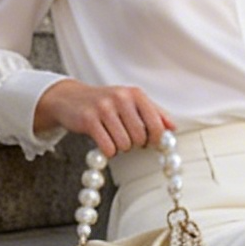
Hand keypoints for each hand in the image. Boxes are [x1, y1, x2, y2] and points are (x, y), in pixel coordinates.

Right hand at [31, 79, 174, 155]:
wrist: (71, 98)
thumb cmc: (106, 103)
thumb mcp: (130, 102)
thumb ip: (153, 113)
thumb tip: (173, 128)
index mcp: (135, 94)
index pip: (156, 124)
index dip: (156, 140)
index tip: (150, 143)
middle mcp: (121, 98)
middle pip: (140, 137)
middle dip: (135, 144)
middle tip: (127, 140)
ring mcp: (104, 108)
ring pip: (124, 144)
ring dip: (120, 148)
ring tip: (113, 138)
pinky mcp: (89, 120)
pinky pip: (107, 148)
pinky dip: (108, 151)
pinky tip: (103, 143)